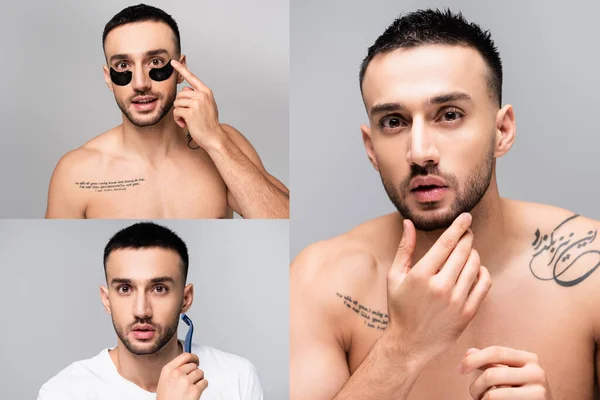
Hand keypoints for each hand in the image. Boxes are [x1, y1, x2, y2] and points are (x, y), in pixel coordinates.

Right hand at [156, 352, 207, 399]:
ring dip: (198, 380)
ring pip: (200, 373)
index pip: (185, 356)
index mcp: (167, 370)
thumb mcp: (164, 381)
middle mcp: (176, 373)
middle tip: (191, 381)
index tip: (196, 360)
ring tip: (191, 388)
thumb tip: (188, 362)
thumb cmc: (167, 399)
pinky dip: (202, 387)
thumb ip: (174, 370)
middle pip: (194, 365)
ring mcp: (185, 382)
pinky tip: (195, 393)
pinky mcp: (194, 390)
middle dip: (195, 372)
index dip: (193, 357)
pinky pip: (205, 382)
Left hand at [171, 60, 224, 148]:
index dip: (181, 69)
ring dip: (178, 113)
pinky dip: (178, 119)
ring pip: (177, 103)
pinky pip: (176, 112)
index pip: (192, 78)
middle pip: (180, 94)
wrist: (214, 136)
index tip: (173, 61)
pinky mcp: (190, 112)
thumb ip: (197, 96)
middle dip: (181, 105)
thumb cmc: (209, 122)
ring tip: (187, 120)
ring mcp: (196, 104)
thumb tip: (185, 90)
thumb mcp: (207, 105)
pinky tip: (185, 124)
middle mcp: (202, 95)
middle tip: (187, 115)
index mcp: (206, 92)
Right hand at [386, 213, 490, 355]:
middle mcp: (440, 287)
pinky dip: (483, 272)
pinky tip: (476, 269)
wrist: (409, 344)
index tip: (466, 216)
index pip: (446, 243)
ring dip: (473, 253)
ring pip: (475, 265)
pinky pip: (484, 284)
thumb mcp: (394, 277)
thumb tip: (408, 222)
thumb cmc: (400, 308)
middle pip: (463, 251)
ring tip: (467, 251)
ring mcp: (456, 301)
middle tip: (466, 231)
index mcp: (421, 275)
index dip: (458, 226)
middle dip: (467, 236)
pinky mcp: (468, 313)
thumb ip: (404, 248)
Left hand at [460, 346, 552, 399]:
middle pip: (491, 375)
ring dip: (481, 399)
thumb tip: (469, 352)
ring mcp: (538, 392)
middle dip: (475, 386)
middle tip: (473, 394)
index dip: (473, 359)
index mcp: (530, 358)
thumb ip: (490, 362)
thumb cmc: (521, 391)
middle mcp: (537, 373)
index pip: (495, 352)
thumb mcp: (508, 373)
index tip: (459, 369)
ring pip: (493, 395)